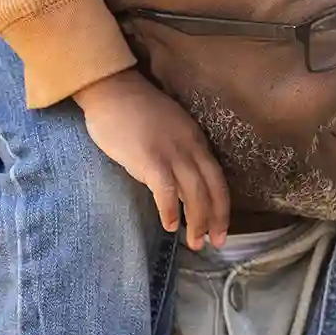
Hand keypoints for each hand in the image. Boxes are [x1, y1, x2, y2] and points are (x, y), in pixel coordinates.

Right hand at [74, 68, 229, 249]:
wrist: (112, 90)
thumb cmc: (135, 111)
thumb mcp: (169, 130)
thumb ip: (179, 153)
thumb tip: (179, 185)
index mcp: (196, 140)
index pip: (218, 179)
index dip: (223, 207)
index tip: (222, 230)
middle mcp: (190, 147)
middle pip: (212, 189)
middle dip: (216, 220)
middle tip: (215, 244)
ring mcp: (171, 153)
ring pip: (195, 193)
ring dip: (197, 222)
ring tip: (194, 242)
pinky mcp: (150, 159)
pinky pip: (167, 190)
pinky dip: (170, 210)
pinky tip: (170, 225)